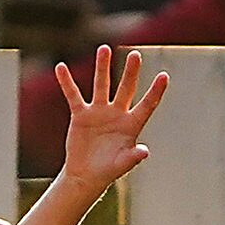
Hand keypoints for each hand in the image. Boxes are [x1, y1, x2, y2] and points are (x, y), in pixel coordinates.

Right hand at [55, 46, 169, 192]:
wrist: (85, 175)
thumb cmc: (107, 171)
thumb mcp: (122, 165)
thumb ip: (133, 157)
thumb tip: (144, 152)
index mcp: (131, 124)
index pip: (146, 104)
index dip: (155, 92)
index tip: (164, 76)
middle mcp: (117, 113)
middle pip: (126, 88)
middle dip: (131, 72)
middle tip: (135, 55)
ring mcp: (99, 112)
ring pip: (102, 85)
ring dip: (102, 67)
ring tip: (104, 49)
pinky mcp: (81, 115)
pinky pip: (73, 95)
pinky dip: (67, 82)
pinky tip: (61, 67)